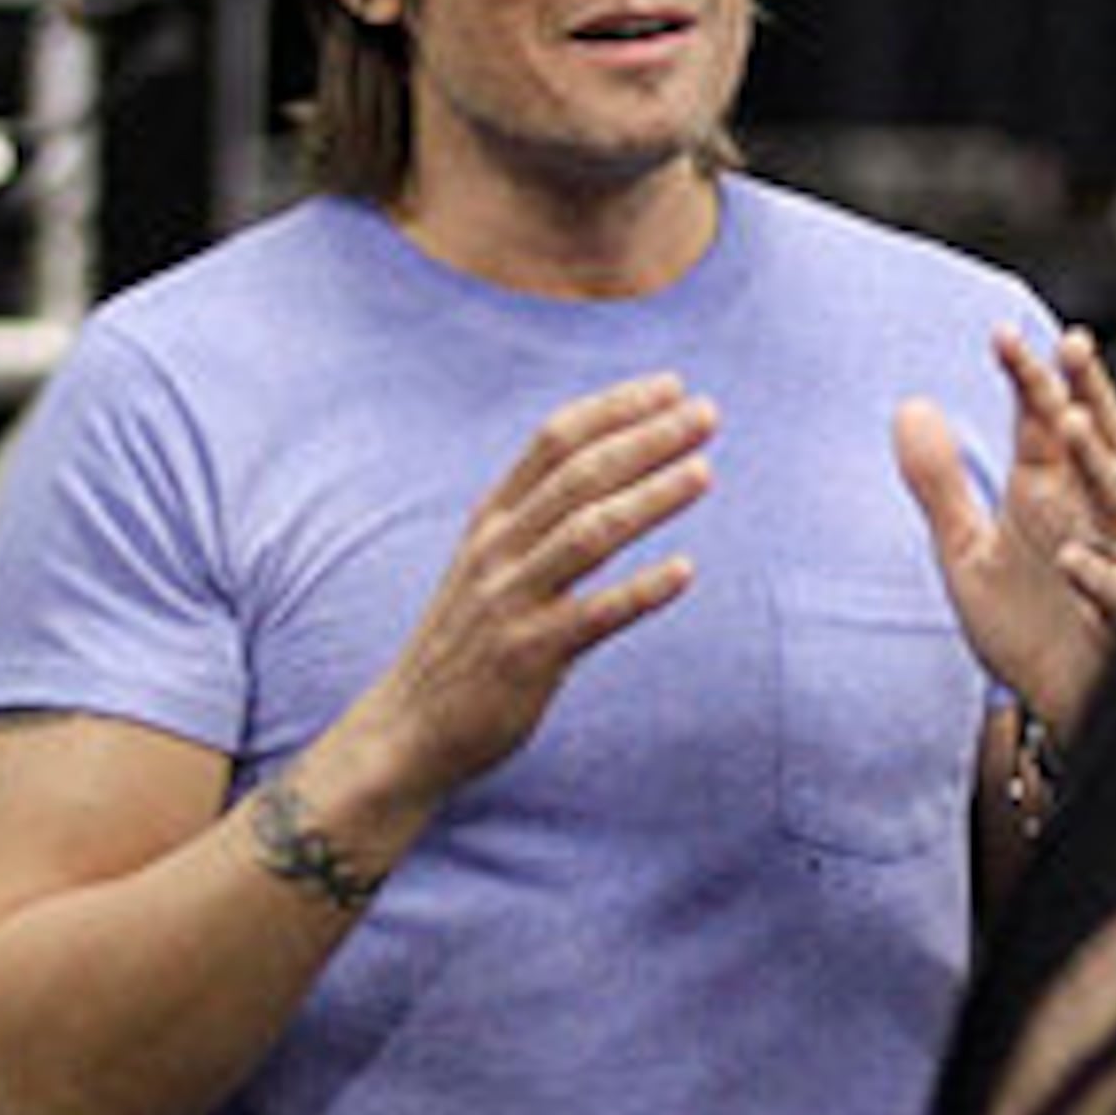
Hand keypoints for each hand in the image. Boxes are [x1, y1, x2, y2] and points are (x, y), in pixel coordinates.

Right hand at [343, 372, 716, 801]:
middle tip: (706, 414)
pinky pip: (594, 616)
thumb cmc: (465, 643)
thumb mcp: (487, 565)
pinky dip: (640, 591)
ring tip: (704, 471)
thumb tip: (606, 470)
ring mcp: (511, 601)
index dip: (615, 408)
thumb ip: (535, 519)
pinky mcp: (528, 655)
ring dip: (650, 497)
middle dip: (646, 438)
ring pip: (589, 533)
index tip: (672, 386)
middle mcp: (497, 550)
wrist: (409, 728)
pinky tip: (684, 571)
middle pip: (580, 474)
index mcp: (490, 520)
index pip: (554, 440)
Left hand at [892, 323, 1115, 735]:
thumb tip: (910, 407)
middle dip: (1088, 392)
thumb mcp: (965, 551)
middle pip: (1100, 440)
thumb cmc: (1022, 626)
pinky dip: (1096, 576)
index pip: (1044, 421)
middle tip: (1070, 344)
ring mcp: (1113, 565)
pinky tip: (1069, 561)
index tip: (1001, 334)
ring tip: (1067, 422)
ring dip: (1097, 462)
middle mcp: (1087, 518)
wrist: (1052, 705)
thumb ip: (939, 484)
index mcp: (1050, 494)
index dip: (1030, 377)